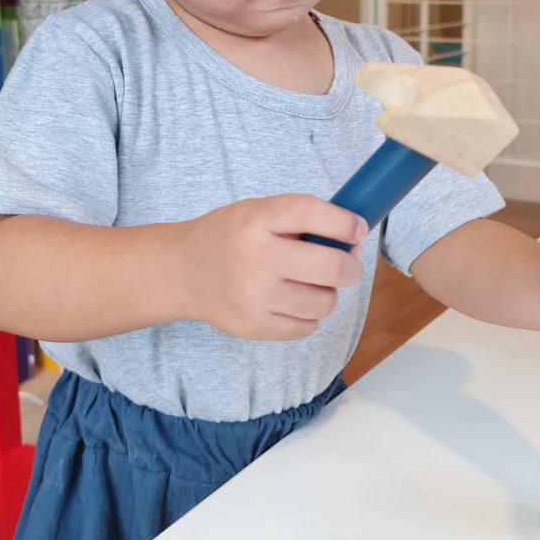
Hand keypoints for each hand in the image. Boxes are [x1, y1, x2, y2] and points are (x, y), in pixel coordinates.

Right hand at [173, 195, 366, 340]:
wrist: (181, 272)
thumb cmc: (229, 237)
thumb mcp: (258, 213)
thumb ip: (302, 221)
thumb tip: (354, 243)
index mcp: (257, 220)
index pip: (312, 214)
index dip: (345, 223)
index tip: (358, 230)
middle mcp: (257, 258)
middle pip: (331, 267)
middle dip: (351, 267)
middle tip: (347, 266)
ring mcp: (255, 297)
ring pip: (325, 302)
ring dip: (328, 293)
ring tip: (309, 283)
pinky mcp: (254, 326)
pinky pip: (307, 326)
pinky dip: (308, 315)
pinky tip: (291, 300)